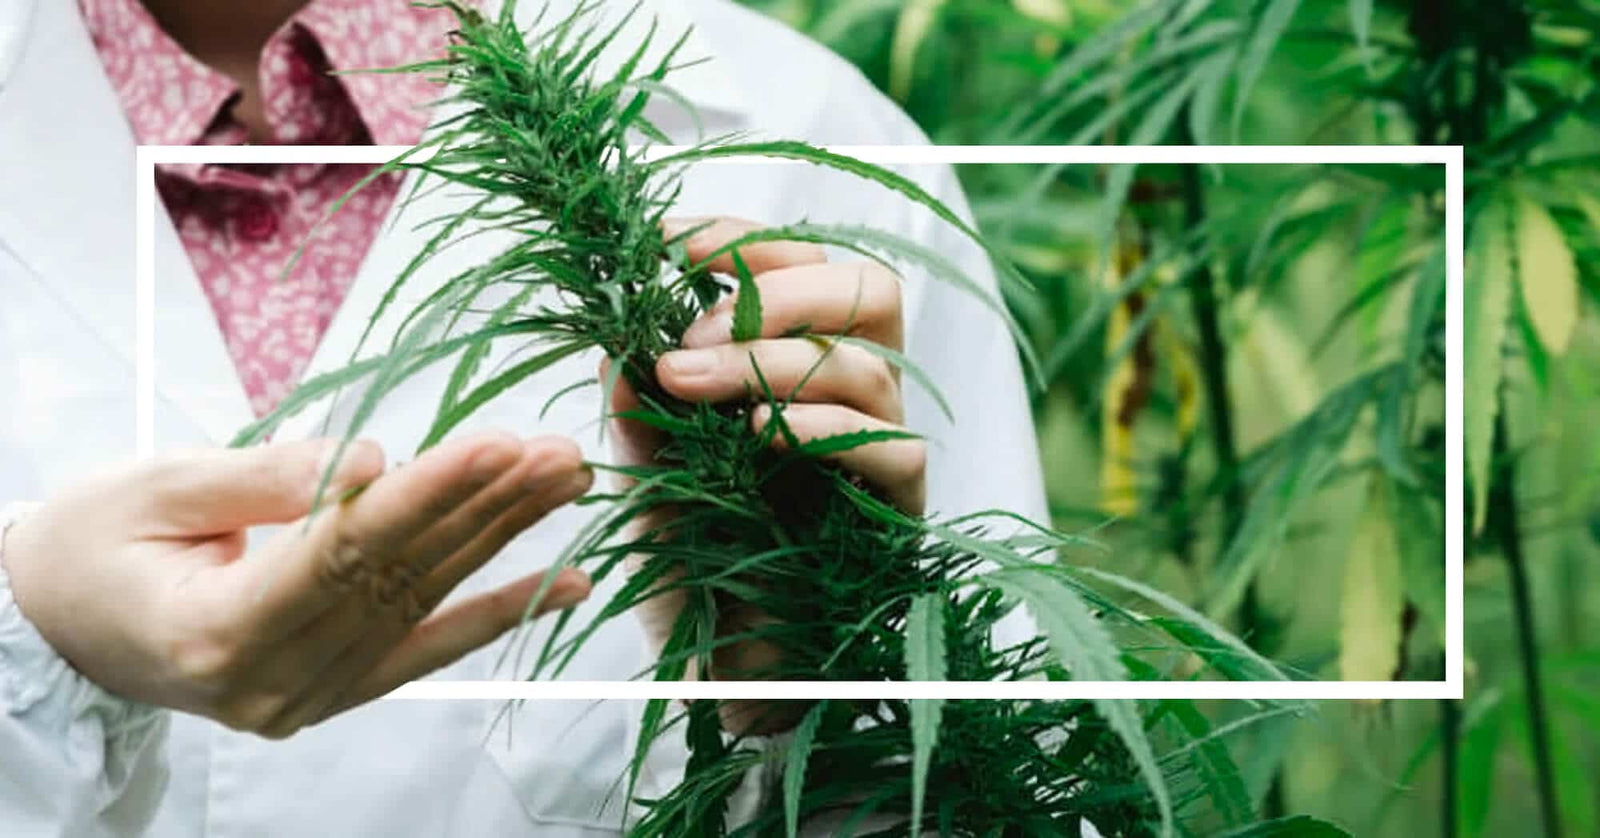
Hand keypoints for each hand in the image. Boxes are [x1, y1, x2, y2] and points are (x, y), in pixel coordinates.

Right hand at [1, 432, 591, 738]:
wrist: (54, 627)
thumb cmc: (90, 545)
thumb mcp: (153, 489)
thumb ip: (267, 478)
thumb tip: (372, 459)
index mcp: (214, 631)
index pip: (343, 553)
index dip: (424, 496)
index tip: (494, 444)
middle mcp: (270, 681)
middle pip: (399, 579)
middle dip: (485, 509)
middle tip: (558, 455)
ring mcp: (305, 697)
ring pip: (423, 604)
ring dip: (502, 540)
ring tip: (565, 483)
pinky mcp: (330, 693)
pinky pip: (426, 649)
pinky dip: (498, 611)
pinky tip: (568, 581)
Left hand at [610, 217, 925, 729]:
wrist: (732, 672)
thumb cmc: (696, 566)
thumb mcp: (646, 482)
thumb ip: (638, 420)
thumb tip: (614, 350)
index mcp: (800, 366)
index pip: (806, 267)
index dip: (745, 241)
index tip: (667, 241)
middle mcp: (851, 397)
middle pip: (868, 289)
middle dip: (779, 283)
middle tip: (692, 320)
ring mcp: (879, 451)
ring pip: (869, 365)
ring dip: (772, 358)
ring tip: (689, 379)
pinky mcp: (898, 514)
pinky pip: (892, 450)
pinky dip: (822, 428)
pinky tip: (759, 435)